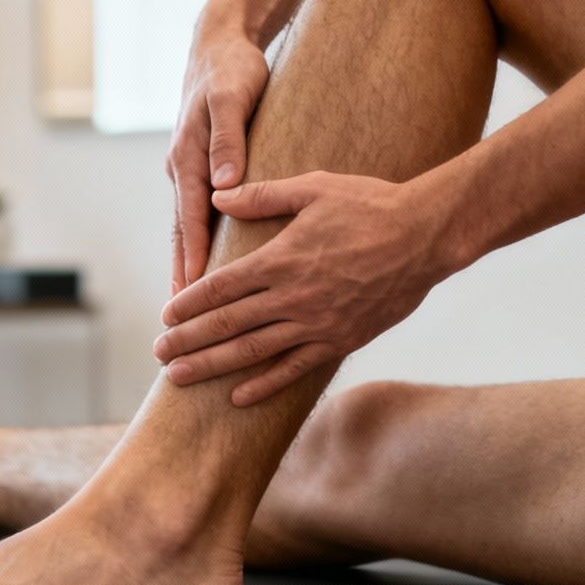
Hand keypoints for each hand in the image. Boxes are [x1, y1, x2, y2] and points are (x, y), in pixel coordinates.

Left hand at [154, 171, 455, 405]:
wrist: (426, 236)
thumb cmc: (370, 204)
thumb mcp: (314, 188)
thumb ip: (262, 196)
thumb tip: (218, 196)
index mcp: (281, 258)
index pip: (221, 286)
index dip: (189, 303)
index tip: (165, 316)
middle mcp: (293, 296)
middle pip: (227, 323)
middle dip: (188, 341)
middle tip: (158, 354)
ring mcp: (317, 322)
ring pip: (253, 351)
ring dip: (213, 366)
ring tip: (179, 378)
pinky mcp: (340, 340)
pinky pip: (295, 368)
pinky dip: (265, 385)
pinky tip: (238, 397)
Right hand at [167, 27, 270, 291]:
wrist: (220, 43)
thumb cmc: (231, 70)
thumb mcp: (232, 98)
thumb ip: (228, 140)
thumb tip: (224, 183)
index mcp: (189, 157)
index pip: (191, 219)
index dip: (193, 258)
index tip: (194, 294)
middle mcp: (183, 168)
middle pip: (180, 232)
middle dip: (180, 275)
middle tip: (180, 318)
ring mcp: (188, 169)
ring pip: (184, 226)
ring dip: (184, 264)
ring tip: (187, 304)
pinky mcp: (199, 167)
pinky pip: (195, 213)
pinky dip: (195, 242)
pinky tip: (203, 263)